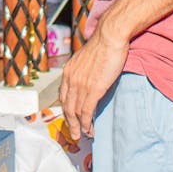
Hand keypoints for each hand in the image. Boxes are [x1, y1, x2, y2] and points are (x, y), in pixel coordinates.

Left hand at [56, 19, 129, 141]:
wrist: (109, 37)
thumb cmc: (102, 45)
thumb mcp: (85, 58)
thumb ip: (82, 69)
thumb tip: (87, 77)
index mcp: (68, 71)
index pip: (63, 95)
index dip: (66, 109)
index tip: (70, 118)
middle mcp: (71, 79)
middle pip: (67, 106)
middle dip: (70, 122)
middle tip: (73, 133)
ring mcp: (81, 85)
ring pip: (76, 111)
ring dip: (78, 126)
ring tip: (82, 135)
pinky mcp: (93, 89)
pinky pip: (86, 111)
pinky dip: (86, 122)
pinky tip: (89, 129)